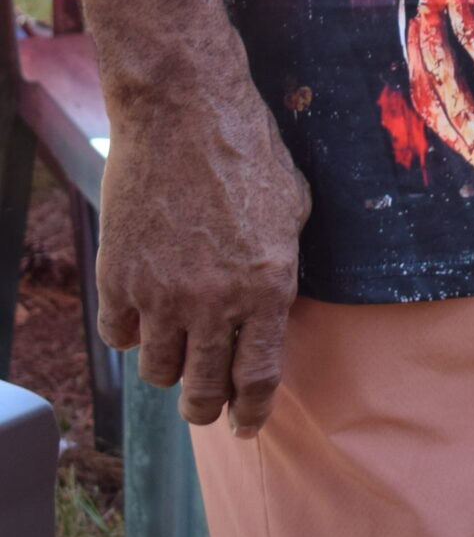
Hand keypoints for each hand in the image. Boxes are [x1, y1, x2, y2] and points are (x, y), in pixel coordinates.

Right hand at [96, 66, 310, 434]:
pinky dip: (132, 333)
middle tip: (206, 402)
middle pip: (203, 391)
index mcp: (268, 286)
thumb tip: (274, 306)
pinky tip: (144, 313)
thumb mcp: (292, 206)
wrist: (183, 110)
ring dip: (170, 368)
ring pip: (159, 371)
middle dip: (207, 406)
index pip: (258, 379)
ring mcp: (161, 293)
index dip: (252, 412)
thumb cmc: (247, 148)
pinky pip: (120, 336)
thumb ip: (282, 265)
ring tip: (178, 348)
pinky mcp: (119, 277)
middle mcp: (215, 301)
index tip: (247, 426)